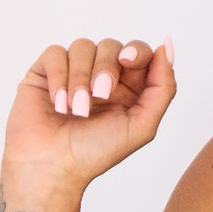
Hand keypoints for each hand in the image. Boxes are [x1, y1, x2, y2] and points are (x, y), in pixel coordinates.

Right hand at [2, 36, 176, 187]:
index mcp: (128, 90)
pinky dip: (59, 77)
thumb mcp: (142, 125)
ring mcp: (73, 73)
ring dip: (81, 78)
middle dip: (107, 67)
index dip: (137, 51)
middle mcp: (101, 78)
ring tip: (76, 110)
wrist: (53, 165)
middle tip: (100, 95)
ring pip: (83, 46)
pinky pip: (55, 53)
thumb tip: (167, 47)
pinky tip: (59, 103)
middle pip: (111, 46)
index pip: (139, 53)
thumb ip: (163, 88)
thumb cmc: (96, 152)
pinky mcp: (45, 72)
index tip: (128, 61)